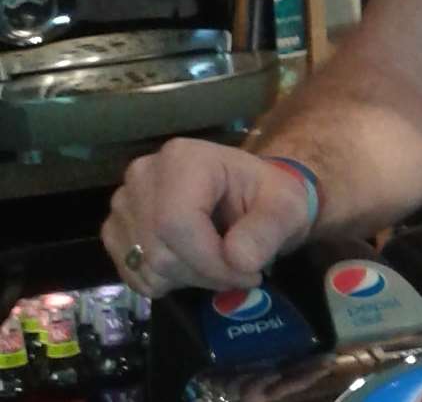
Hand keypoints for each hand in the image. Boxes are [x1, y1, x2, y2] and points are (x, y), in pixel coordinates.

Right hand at [101, 139, 311, 297]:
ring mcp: (124, 203)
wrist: (249, 196)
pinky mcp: (116, 230)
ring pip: (146, 267)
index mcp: (183, 159)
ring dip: (188, 279)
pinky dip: (167, 281)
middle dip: (205, 274)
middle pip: (159, 250)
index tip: (247, 274)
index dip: (210, 261)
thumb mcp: (285, 207)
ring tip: (218, 262)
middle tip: (240, 273)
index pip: (177, 223)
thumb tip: (239, 259)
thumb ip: (268, 229)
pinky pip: (134, 274)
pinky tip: (192, 261)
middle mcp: (144, 175)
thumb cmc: (267, 196)